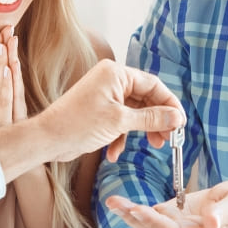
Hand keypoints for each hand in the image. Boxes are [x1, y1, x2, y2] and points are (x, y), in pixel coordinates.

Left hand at [37, 60, 185, 161]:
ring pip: (135, 112)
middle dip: (157, 120)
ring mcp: (105, 96)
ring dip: (142, 130)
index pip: (153, 84)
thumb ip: (151, 118)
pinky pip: (121, 120)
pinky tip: (115, 153)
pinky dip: (122, 136)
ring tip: (152, 146)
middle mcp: (111, 80)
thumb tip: (176, 117)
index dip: (169, 103)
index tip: (180, 122)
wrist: (47, 139)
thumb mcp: (120, 122)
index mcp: (116, 73)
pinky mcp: (99, 111)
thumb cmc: (78, 124)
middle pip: (146, 98)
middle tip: (168, 138)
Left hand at [105, 180, 227, 227]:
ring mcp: (178, 227)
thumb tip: (212, 223)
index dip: (155, 222)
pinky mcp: (174, 217)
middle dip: (134, 217)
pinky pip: (151, 218)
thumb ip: (223, 213)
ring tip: (113, 202)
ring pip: (149, 226)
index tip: (138, 209)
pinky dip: (135, 212)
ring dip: (130, 215)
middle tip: (115, 203)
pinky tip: (122, 204)